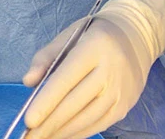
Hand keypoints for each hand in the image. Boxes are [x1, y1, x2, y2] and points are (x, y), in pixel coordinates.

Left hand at [22, 16, 151, 138]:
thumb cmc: (94, 35)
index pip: (66, 79)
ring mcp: (120, 90)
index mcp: (94, 47)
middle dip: (49, 124)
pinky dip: (78, 133)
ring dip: (62, 132)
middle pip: (76, 103)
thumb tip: (28, 81)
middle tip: (28, 138)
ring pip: (88, 118)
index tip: (29, 121)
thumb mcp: (68, 35)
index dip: (47, 101)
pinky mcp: (125, 105)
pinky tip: (61, 136)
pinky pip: (99, 124)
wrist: (136, 37)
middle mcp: (111, 70)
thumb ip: (45, 57)